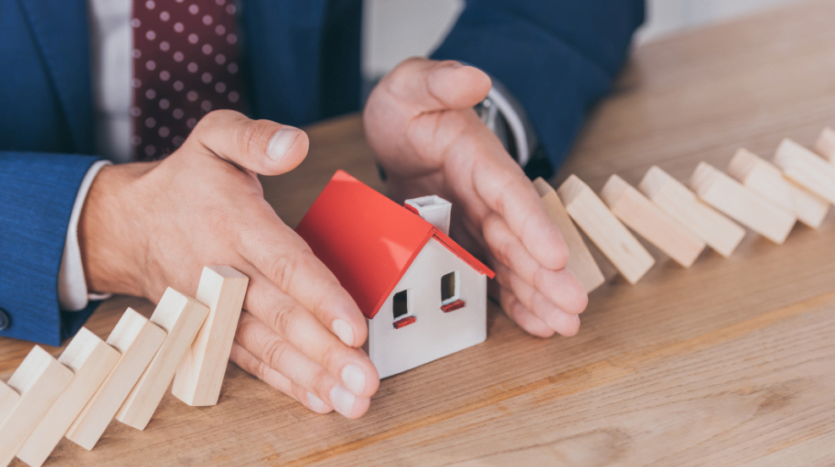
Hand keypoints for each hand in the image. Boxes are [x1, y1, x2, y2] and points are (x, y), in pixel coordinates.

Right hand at [79, 110, 378, 417]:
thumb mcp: (213, 137)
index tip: (354, 328)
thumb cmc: (182, 182)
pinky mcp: (211, 327)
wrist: (125, 225)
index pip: (284, 264)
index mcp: (235, 224)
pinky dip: (282, 381)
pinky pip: (248, 359)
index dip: (320, 297)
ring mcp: (216, 306)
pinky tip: (317, 397)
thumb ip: (255, 138)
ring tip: (350, 400)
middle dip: (325, 353)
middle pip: (281, 316)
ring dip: (310, 376)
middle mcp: (225, 271)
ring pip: (267, 346)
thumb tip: (295, 143)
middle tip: (364, 381)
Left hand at [364, 58, 587, 337]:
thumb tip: (474, 78)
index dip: (533, 224)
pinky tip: (536, 324)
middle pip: (519, 237)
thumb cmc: (408, 108)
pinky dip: (512, 299)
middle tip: (573, 307)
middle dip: (547, 274)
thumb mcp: (412, 85)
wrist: (400, 130)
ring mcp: (478, 221)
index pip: (510, 192)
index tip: (556, 255)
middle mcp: (486, 195)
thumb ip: (439, 82)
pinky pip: (491, 273)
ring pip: (512, 262)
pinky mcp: (466, 240)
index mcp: (478, 159)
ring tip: (563, 326)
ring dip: (537, 294)